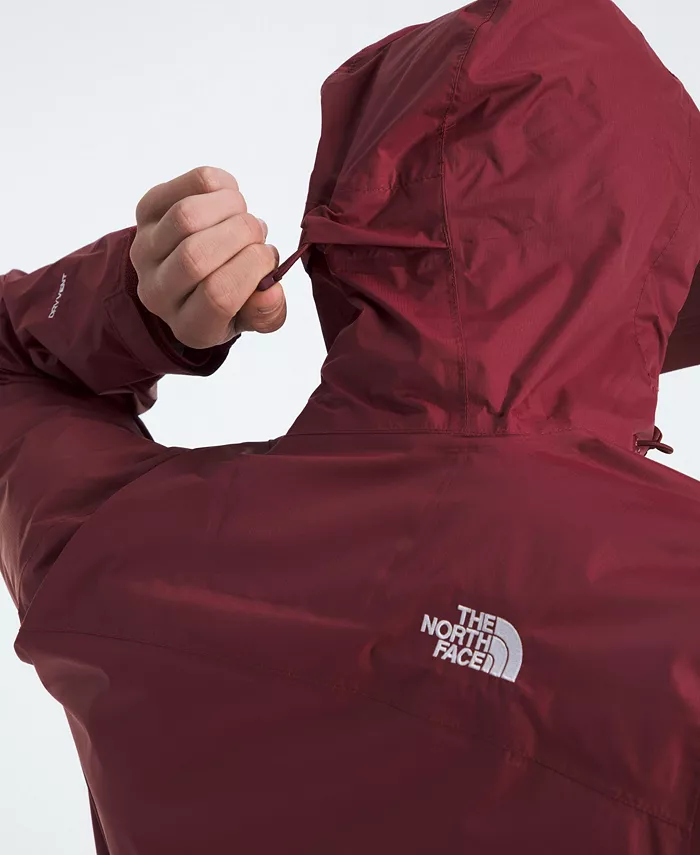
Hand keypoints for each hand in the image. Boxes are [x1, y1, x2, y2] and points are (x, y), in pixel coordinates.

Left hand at [129, 166, 284, 348]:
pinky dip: (217, 184)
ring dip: (230, 206)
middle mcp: (159, 292)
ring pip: (186, 216)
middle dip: (242, 234)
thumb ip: (268, 314)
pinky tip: (228, 196)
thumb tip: (271, 291)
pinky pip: (182, 187)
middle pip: (196, 256)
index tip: (268, 256)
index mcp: (190, 326)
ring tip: (243, 213)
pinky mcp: (146, 212)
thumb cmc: (228, 294)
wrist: (189, 273)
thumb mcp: (252, 316)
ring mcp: (146, 250)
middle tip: (259, 231)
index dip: (252, 268)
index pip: (217, 297)